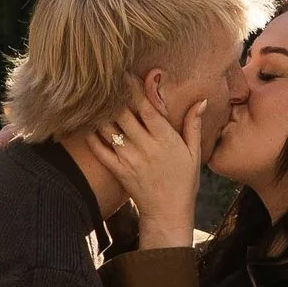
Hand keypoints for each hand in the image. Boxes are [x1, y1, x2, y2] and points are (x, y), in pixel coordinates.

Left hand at [98, 84, 203, 248]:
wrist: (168, 213)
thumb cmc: (183, 181)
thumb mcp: (193, 153)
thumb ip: (193, 125)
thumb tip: (201, 100)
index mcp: (165, 139)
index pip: (146, 108)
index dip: (134, 89)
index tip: (125, 73)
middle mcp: (145, 147)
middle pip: (123, 114)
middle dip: (113, 96)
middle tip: (104, 80)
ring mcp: (128, 159)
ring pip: (108, 129)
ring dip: (101, 112)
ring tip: (94, 96)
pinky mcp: (117, 170)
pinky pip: (99, 150)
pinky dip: (91, 135)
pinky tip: (87, 122)